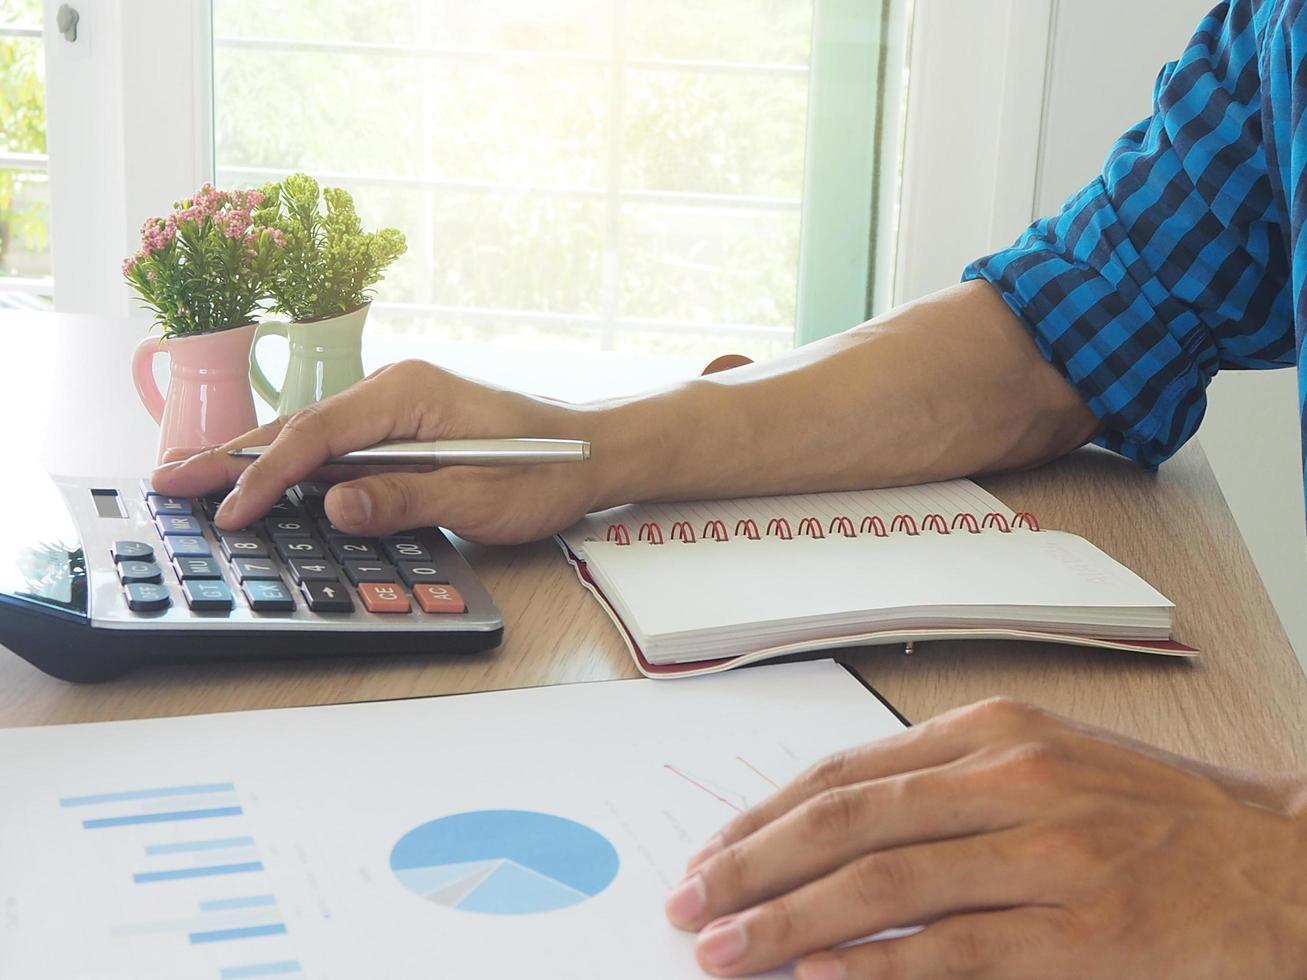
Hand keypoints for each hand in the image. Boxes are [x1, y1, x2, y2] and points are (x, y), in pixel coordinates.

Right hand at [150, 359, 617, 542]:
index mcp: (409, 394)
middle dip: (233, 457)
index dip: (266, 478)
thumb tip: (334, 504)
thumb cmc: (547, 471)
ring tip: (194, 481)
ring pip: (310, 435)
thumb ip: (407, 500)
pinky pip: (334, 446)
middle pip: (299, 427)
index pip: (318, 436)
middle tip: (169, 482)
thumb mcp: (483, 495)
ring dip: (254, 461)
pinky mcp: (402, 429)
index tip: (228, 513)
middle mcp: (394, 390)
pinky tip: (260, 482)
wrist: (594, 453)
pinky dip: (292, 465)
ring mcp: (396, 407)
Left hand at [664, 698, 1306, 978]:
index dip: (764, 816)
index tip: (709, 854)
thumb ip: (943, 787)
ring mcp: (1048, 852)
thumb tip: (836, 827)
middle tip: (688, 904)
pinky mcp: (1083, 928)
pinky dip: (877, 967)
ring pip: (883, 885)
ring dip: (788, 923)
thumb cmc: (1152, 815)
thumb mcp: (1043, 764)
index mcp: (992, 732)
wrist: (1281, 864)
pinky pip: (955, 950)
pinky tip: (817, 978)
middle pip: (845, 822)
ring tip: (723, 952)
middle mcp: (1010, 778)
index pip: (843, 772)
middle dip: (751, 866)